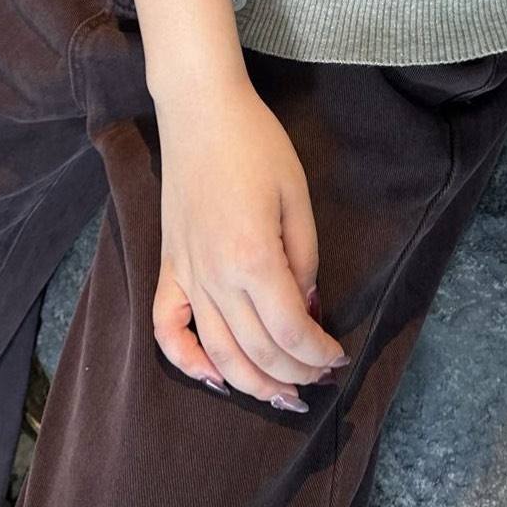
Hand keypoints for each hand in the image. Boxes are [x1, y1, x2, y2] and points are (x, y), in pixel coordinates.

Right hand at [149, 68, 349, 405]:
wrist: (200, 111)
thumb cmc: (255, 144)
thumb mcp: (298, 197)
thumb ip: (305, 258)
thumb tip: (307, 307)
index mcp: (254, 258)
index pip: (292, 331)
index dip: (320, 354)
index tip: (339, 357)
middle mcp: (215, 276)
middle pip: (258, 352)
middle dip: (295, 374)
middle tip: (320, 378)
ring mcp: (187, 275)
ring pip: (218, 354)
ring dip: (252, 383)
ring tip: (282, 395)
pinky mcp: (168, 267)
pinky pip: (168, 329)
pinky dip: (188, 362)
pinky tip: (214, 377)